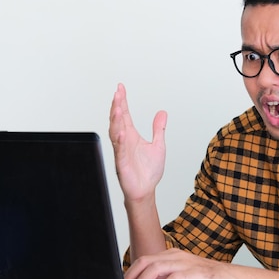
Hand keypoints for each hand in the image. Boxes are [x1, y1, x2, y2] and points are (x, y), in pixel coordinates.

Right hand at [108, 83, 167, 202]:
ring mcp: (121, 152)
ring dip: (116, 120)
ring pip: (116, 133)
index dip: (122, 101)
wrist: (145, 191)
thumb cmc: (148, 172)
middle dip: (116, 106)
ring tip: (117, 107)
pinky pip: (120, 151)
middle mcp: (124, 142)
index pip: (124, 115)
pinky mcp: (122, 164)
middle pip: (117, 120)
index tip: (120, 88)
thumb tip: (162, 113)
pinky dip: (120, 142)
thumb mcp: (158, 145)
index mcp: (131, 136)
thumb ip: (158, 129)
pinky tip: (121, 132)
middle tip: (117, 93)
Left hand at [124, 248, 239, 278]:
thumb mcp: (179, 278)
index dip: (131, 273)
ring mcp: (185, 263)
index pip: (145, 260)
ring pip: (156, 268)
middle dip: (132, 276)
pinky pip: (174, 278)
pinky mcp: (194, 273)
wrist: (230, 278)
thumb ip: (162, 278)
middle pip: (146, 261)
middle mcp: (176, 256)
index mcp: (171, 256)